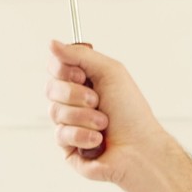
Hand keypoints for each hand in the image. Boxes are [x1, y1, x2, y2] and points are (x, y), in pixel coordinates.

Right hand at [47, 40, 170, 186]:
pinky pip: (60, 135)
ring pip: (55, 112)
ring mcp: (69, 124)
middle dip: (76, 95)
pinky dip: (83, 135)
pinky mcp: (68, 146)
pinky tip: (98, 140)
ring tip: (104, 123)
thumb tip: (51, 43)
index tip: (82, 76)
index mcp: (84, 82)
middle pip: (51, 88)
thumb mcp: (111, 73)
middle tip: (97, 101)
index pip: (55, 67)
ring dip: (84, 116)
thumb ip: (81, 55)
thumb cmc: (132, 112)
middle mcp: (74, 102)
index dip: (64, 70)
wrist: (141, 148)